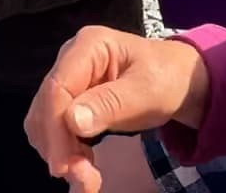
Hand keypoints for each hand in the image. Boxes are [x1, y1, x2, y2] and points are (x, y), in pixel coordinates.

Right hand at [23, 27, 210, 192]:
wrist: (180, 82)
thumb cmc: (168, 78)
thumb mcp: (147, 91)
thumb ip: (111, 103)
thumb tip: (72, 121)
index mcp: (88, 46)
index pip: (57, 87)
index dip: (55, 128)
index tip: (64, 166)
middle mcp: (70, 60)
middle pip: (47, 107)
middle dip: (59, 146)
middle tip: (83, 181)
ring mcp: (69, 81)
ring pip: (46, 122)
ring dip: (61, 153)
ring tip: (86, 180)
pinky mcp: (71, 102)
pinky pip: (57, 130)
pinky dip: (66, 152)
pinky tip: (85, 168)